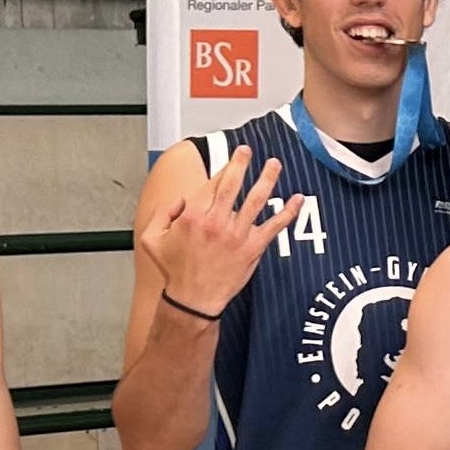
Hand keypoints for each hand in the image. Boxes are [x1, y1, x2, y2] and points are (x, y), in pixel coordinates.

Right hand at [139, 147, 287, 318]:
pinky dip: (288, 212)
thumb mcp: (151, 238)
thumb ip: (162, 213)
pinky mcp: (252, 248)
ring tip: (275, 165)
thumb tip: (179, 201)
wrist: (193, 299)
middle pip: (233, 184)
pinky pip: (274, 226)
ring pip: (256, 199)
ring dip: (268, 178)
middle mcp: (217, 221)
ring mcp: (237, 234)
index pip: (212, 183)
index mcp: (193, 215)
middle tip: (248, 151)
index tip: (232, 159)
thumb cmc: (175, 271)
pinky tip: (297, 200)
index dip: (224, 168)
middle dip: (242, 163)